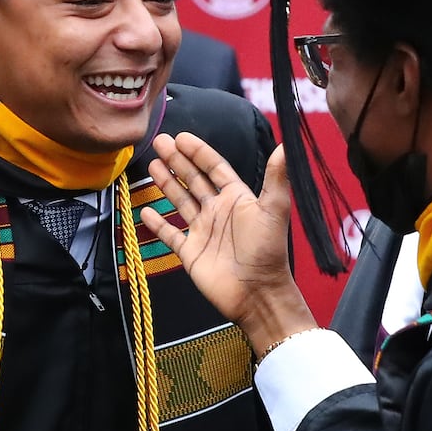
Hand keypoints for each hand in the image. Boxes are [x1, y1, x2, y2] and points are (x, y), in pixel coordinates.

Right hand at [141, 131, 315, 352]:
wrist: (257, 293)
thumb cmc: (267, 251)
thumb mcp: (273, 210)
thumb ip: (276, 178)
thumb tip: (286, 146)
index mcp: (236, 199)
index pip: (214, 168)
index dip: (198, 152)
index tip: (181, 137)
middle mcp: (217, 211)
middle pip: (193, 180)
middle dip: (177, 161)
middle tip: (159, 142)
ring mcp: (202, 231)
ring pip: (180, 201)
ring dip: (167, 184)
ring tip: (152, 165)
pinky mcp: (190, 252)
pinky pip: (170, 234)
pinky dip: (157, 224)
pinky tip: (145, 210)